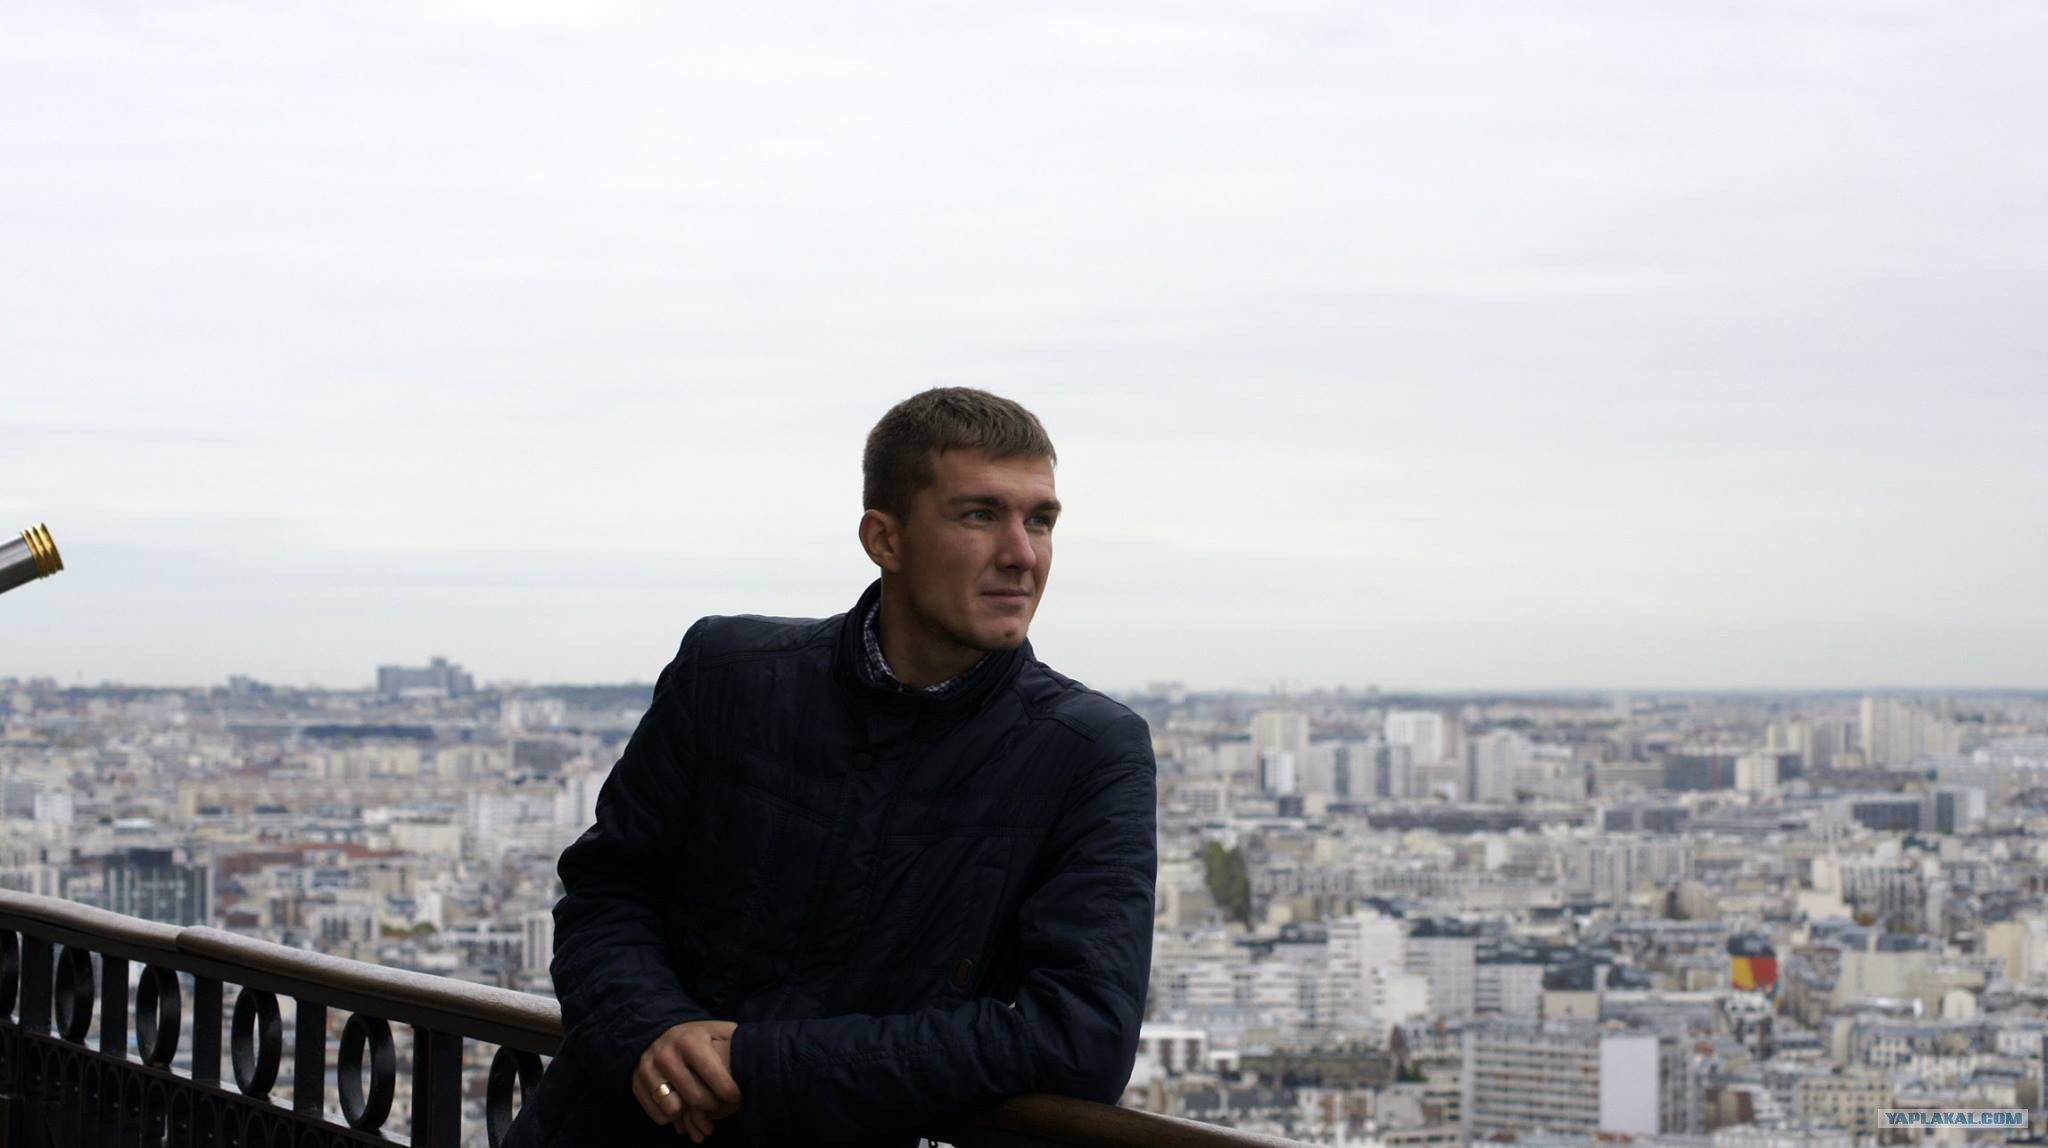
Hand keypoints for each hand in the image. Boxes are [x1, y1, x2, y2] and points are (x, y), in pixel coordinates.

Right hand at [633, 1020, 740, 1138]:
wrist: (657, 1032)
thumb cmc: (696, 1037)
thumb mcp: (716, 1030)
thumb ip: (734, 1040)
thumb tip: (755, 1054)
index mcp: (690, 1041)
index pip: (713, 1075)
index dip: (730, 1091)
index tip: (737, 1097)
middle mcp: (666, 1054)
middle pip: (695, 1097)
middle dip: (713, 1106)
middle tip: (719, 1105)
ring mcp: (648, 1070)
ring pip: (673, 1109)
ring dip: (690, 1114)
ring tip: (700, 1106)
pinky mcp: (636, 1084)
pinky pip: (658, 1115)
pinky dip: (673, 1118)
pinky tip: (682, 1108)